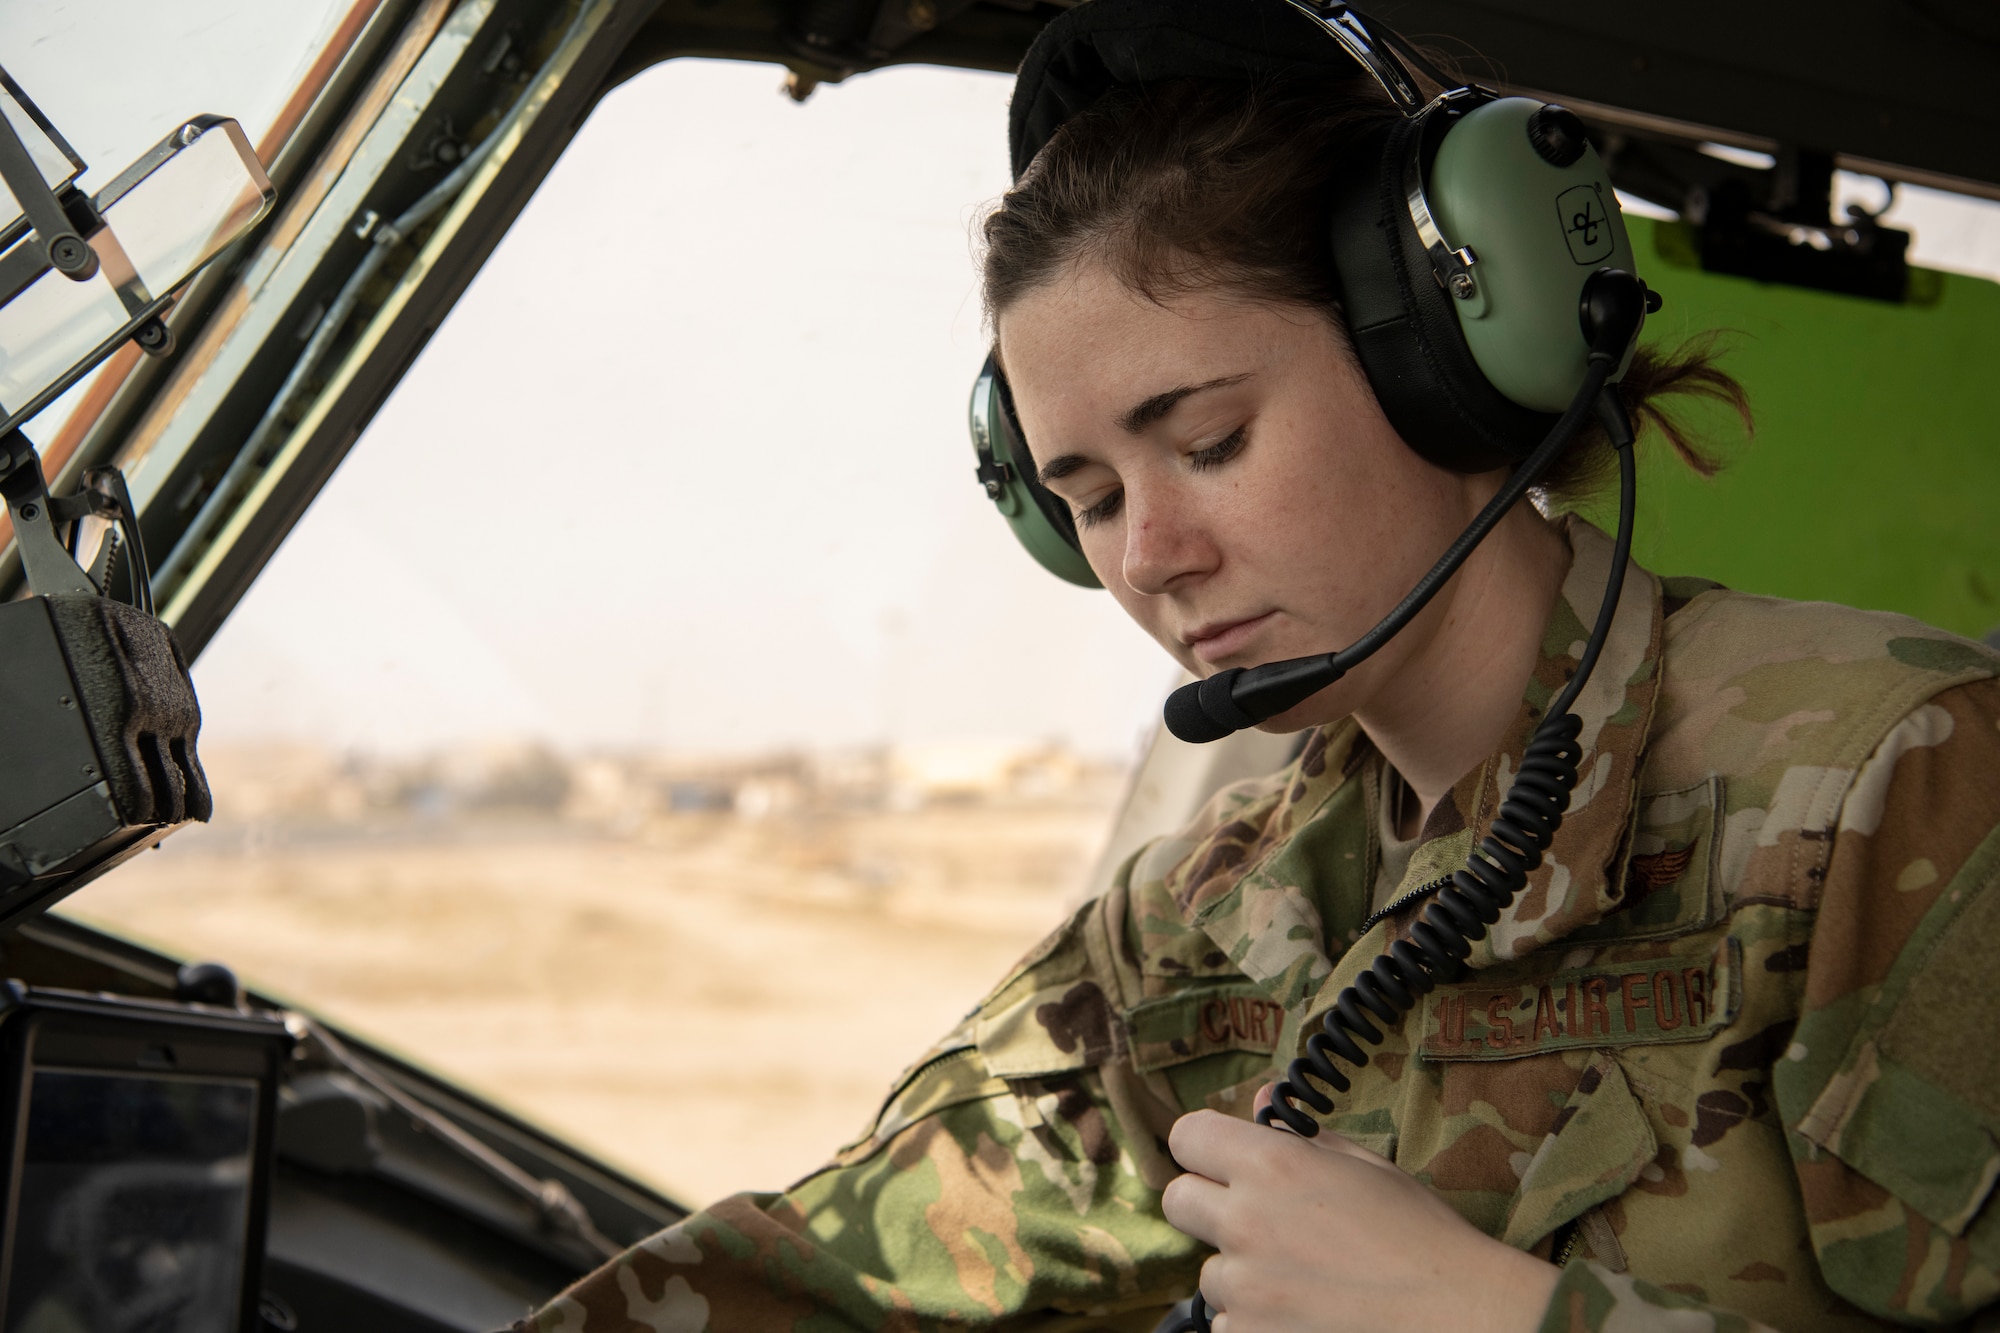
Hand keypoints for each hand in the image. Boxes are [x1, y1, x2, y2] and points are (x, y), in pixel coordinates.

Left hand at [1160, 1091, 1558, 1332]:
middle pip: (1178, 1201)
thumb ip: (1299, 1135)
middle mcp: (1246, 1222)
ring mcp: (1245, 1288)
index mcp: (1271, 1165)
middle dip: (1209, 1208)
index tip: (1222, 1163)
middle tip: (1257, 1224)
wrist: (1459, 1315)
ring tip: (1302, 1281)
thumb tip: (1257, 1099)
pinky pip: (1227, 1325)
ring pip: (1209, 1273)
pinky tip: (1303, 1316)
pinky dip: (1255, 1323)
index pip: (1187, 1137)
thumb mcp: (1364, 1165)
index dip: (1204, 1148)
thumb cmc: (1421, 1236)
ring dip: (1242, 1276)